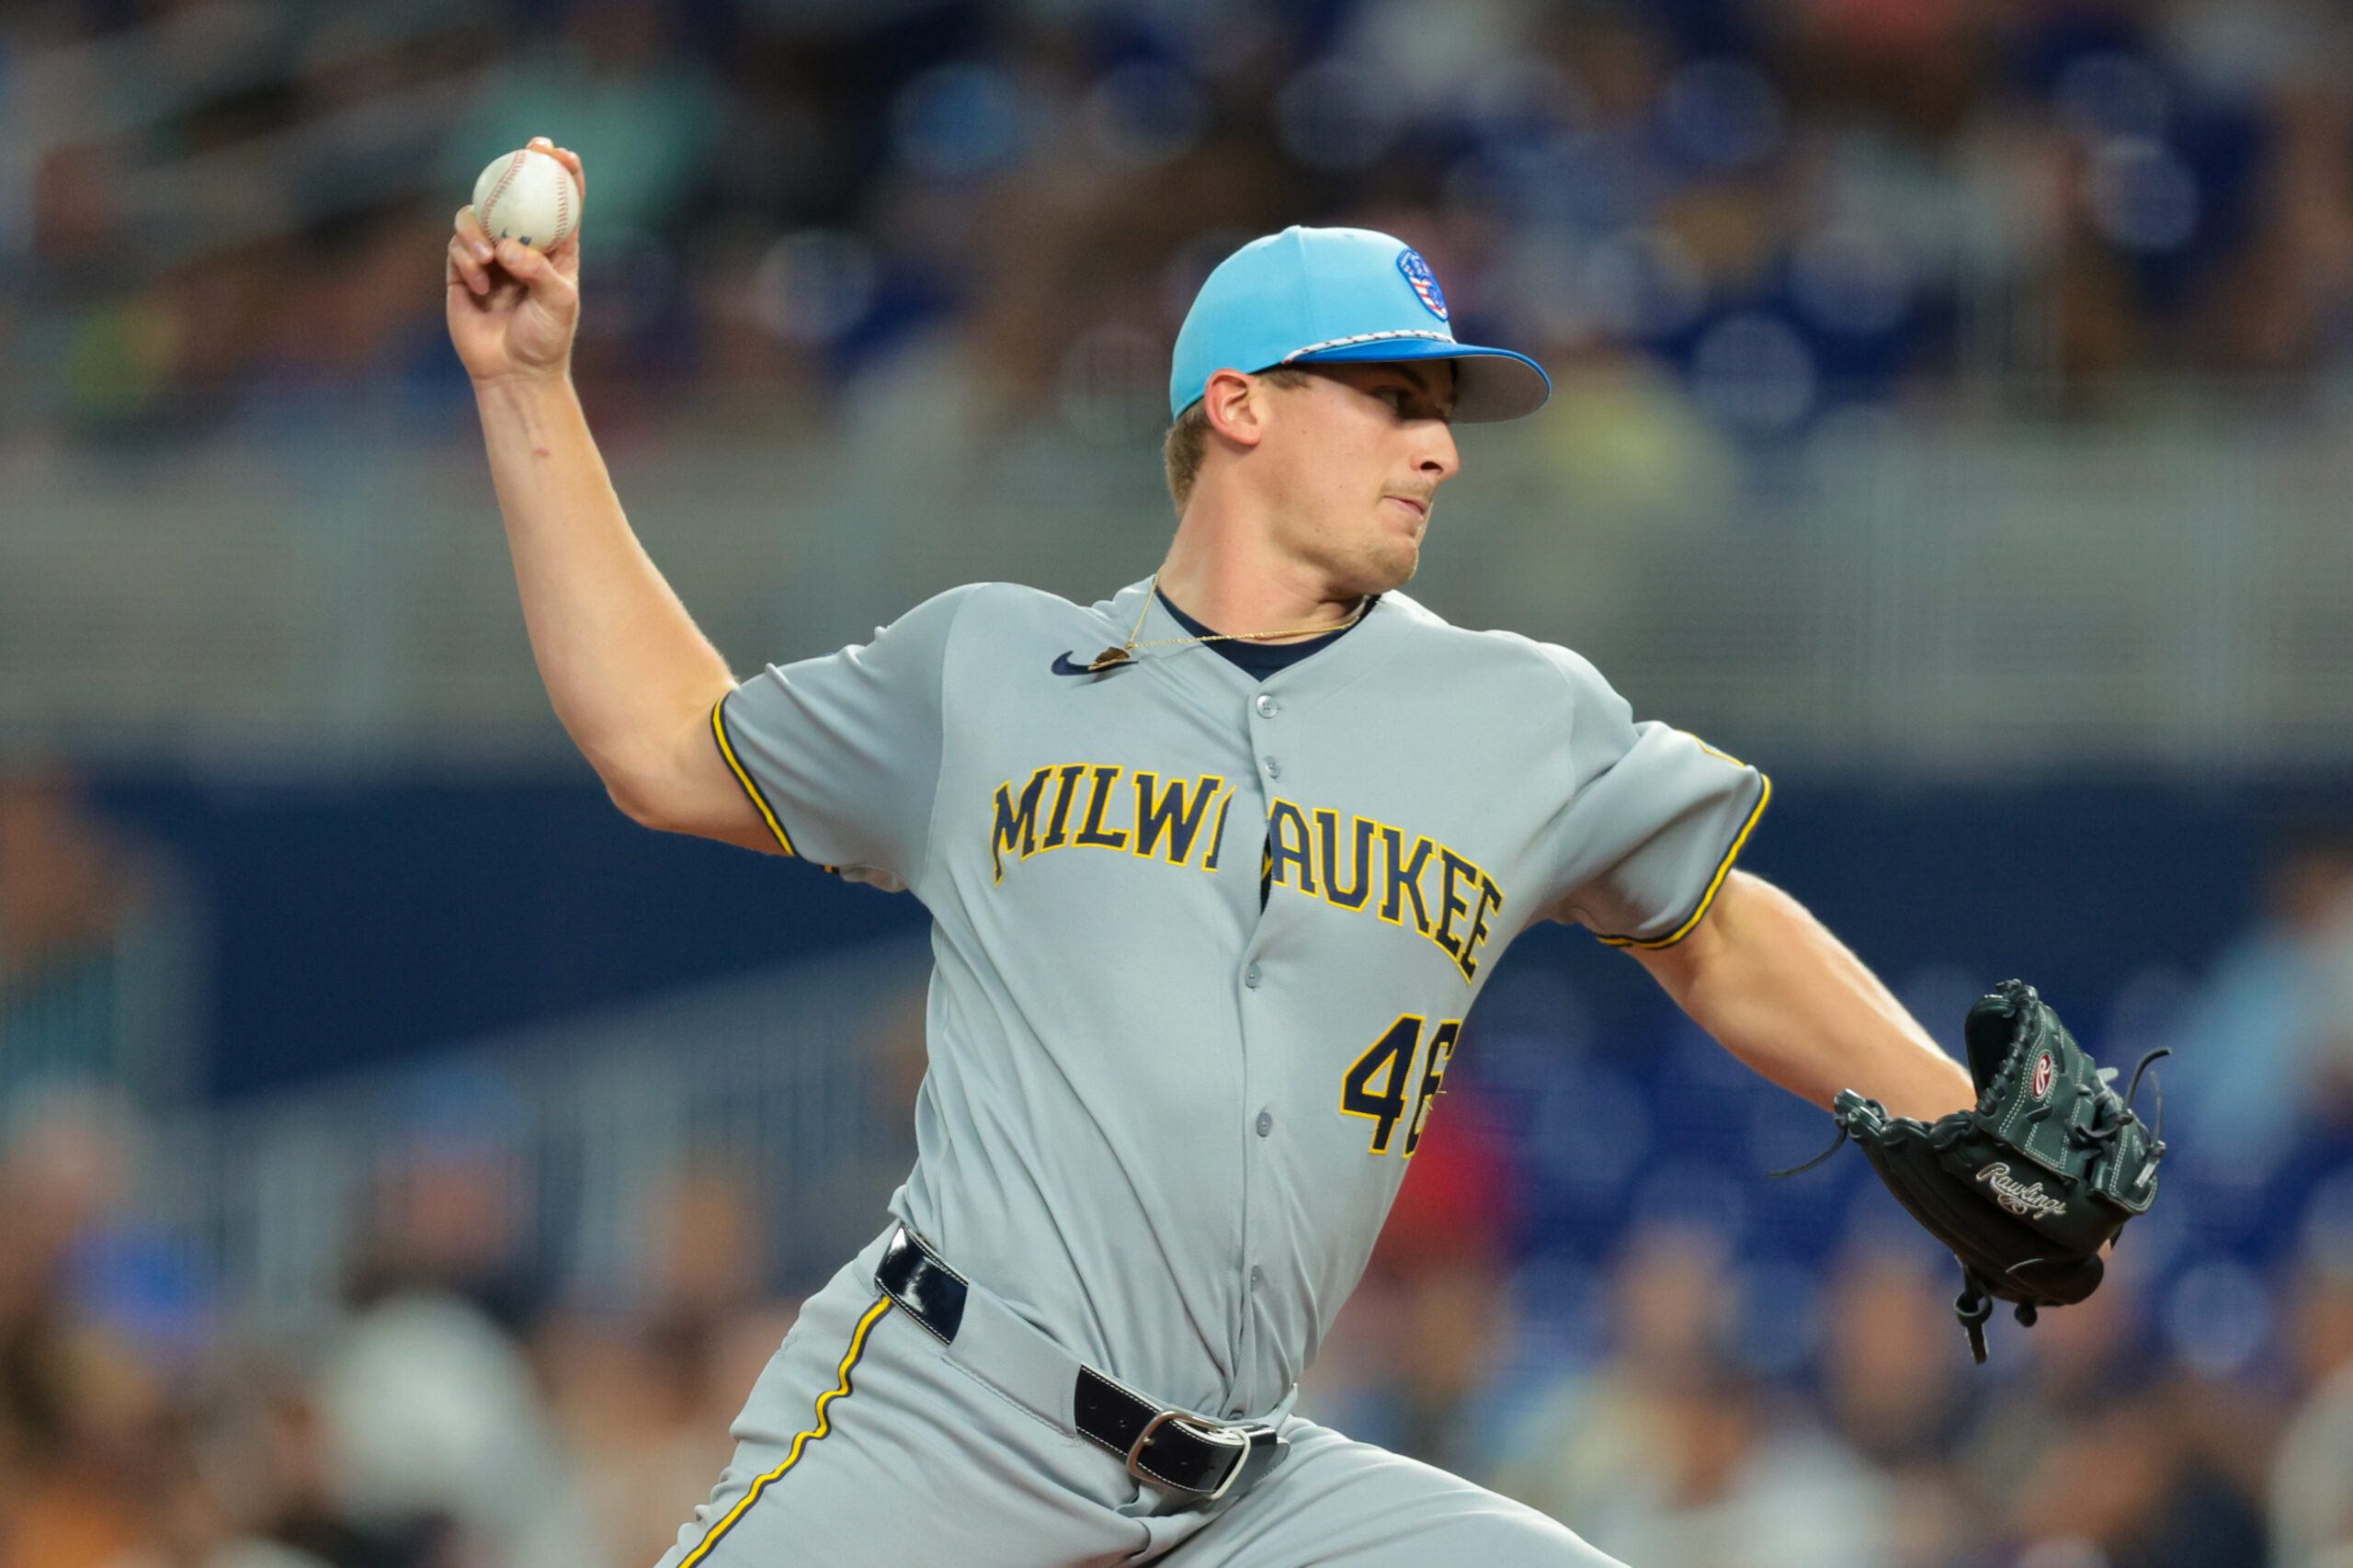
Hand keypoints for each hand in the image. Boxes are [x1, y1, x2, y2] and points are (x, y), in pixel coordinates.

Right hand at [446, 138, 585, 386]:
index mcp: (557, 248)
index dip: (562, 171)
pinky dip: (467, 260)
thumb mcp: (558, 303)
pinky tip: (480, 286)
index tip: (559, 153)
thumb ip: (537, 271)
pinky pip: (457, 247)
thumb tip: (507, 247)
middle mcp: (522, 245)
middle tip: (521, 154)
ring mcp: (491, 255)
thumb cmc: (546, 338)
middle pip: (514, 194)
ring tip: (489, 261)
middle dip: (514, 168)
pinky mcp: (463, 270)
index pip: (561, 201)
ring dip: (477, 231)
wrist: (513, 373)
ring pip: (476, 216)